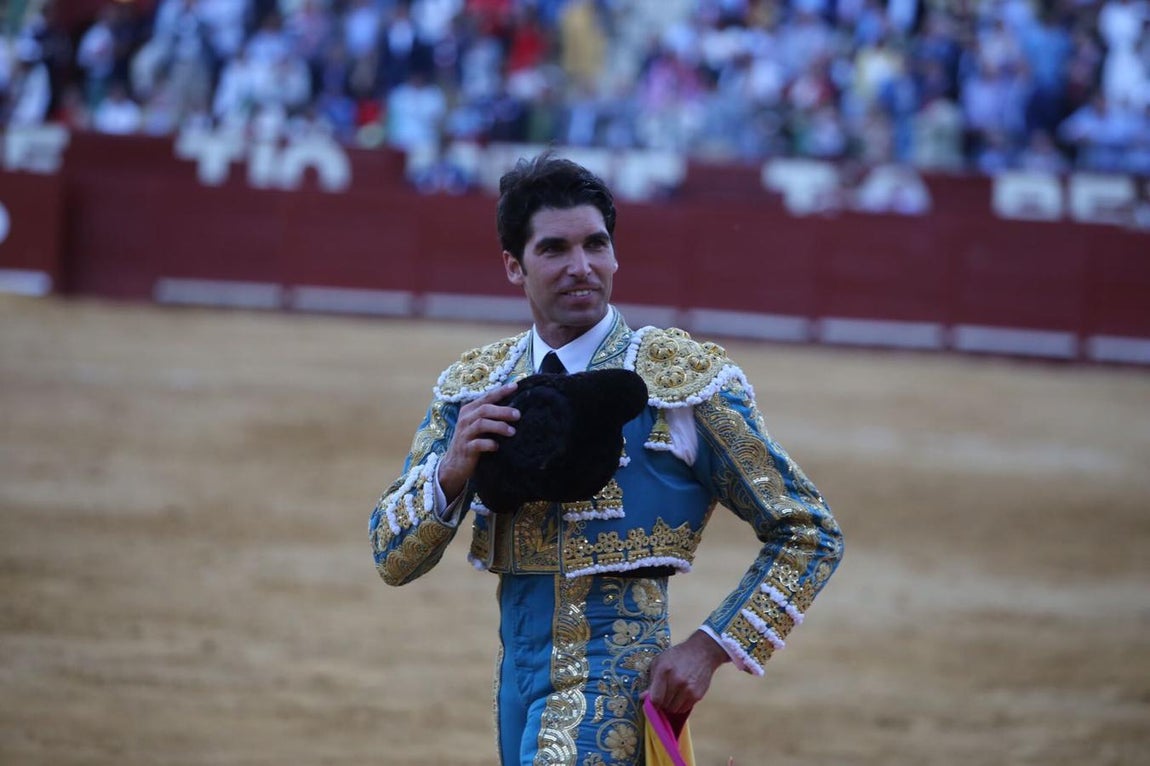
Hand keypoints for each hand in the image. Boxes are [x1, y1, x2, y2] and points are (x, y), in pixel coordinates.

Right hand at [437, 382, 518, 502]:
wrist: (454, 464)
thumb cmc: (471, 441)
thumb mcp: (478, 426)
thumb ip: (490, 416)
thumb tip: (514, 408)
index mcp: (469, 410)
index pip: (486, 397)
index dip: (500, 391)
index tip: (515, 386)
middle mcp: (465, 419)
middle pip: (484, 409)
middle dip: (502, 411)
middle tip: (518, 415)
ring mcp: (464, 434)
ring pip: (481, 424)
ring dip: (499, 426)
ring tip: (512, 432)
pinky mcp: (465, 448)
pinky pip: (478, 443)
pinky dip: (489, 444)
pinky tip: (497, 446)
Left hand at [645, 630, 728, 714]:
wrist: (702, 653)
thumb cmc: (678, 656)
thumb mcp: (660, 662)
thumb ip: (651, 680)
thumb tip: (643, 697)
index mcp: (664, 671)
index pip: (655, 698)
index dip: (653, 702)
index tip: (654, 699)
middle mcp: (677, 681)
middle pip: (664, 705)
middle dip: (662, 702)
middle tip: (664, 695)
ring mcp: (688, 689)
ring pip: (674, 709)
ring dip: (671, 705)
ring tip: (672, 695)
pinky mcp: (697, 695)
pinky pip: (684, 709)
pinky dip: (680, 705)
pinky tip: (681, 696)